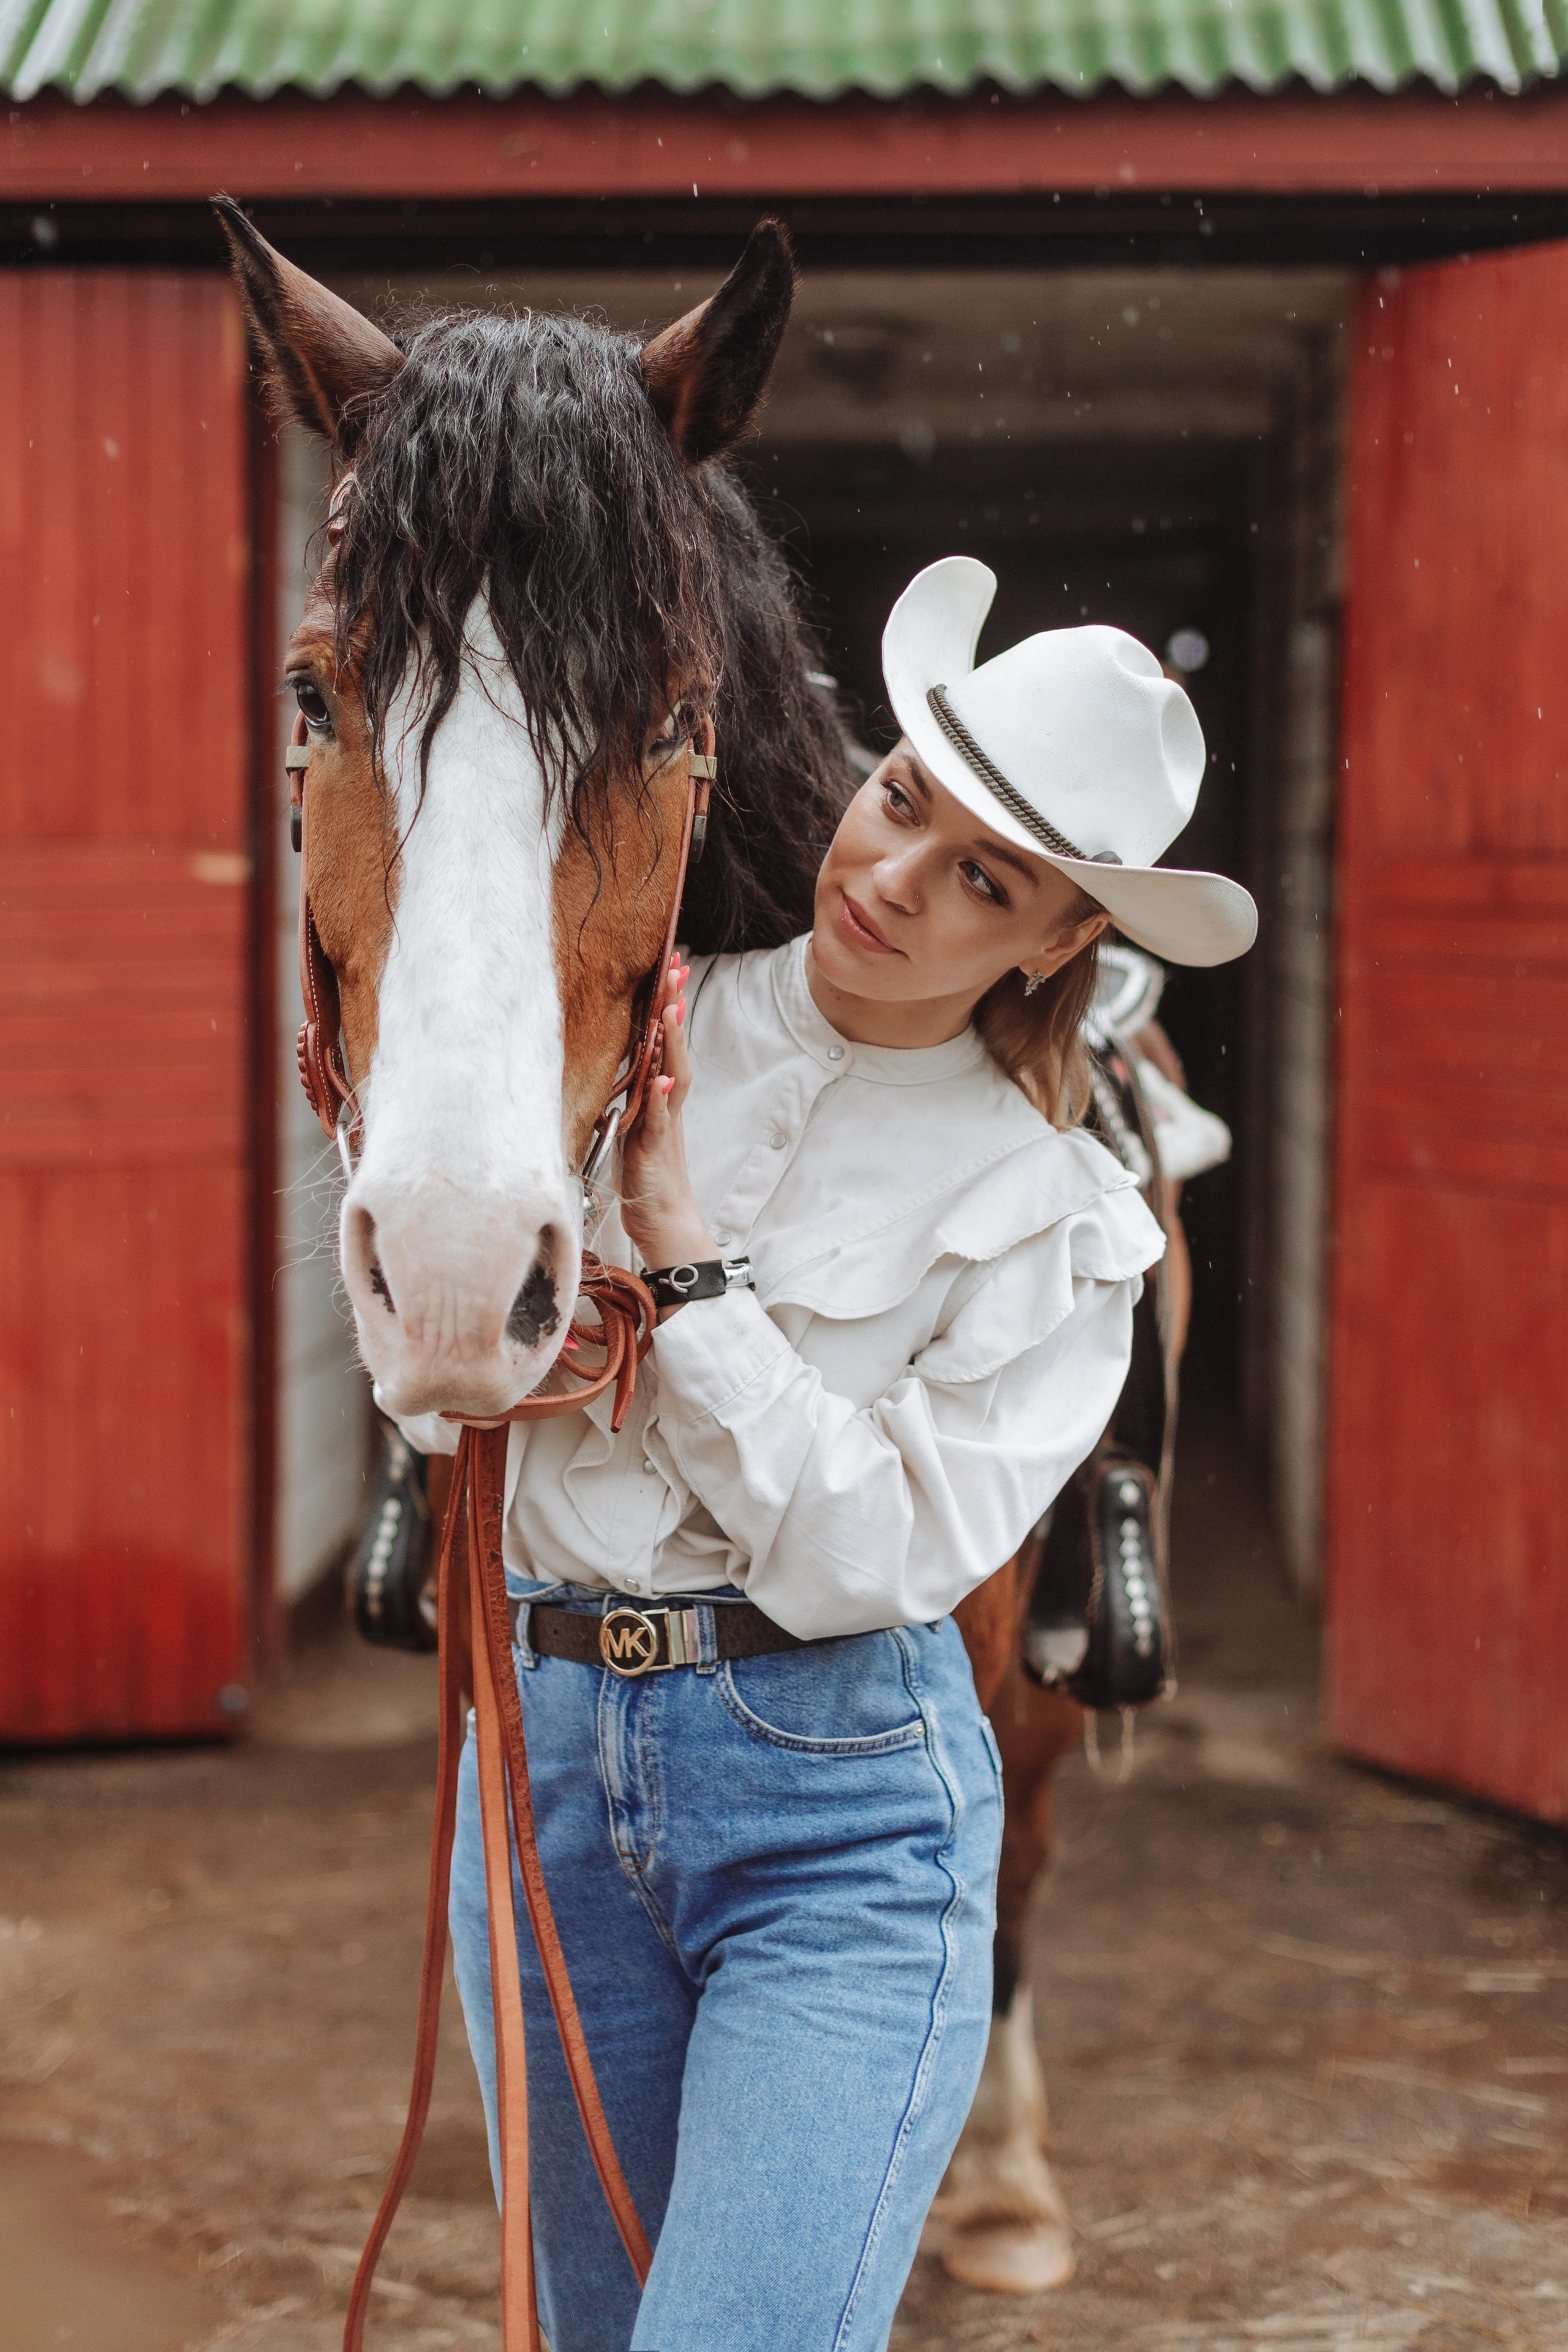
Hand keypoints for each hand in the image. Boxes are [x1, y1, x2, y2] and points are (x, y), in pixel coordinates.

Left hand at [619, 955, 715, 1280]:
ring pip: (673, 1076)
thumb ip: (634, 1103)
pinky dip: (661, 1098)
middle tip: (677, 965)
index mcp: (658, 1101)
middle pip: (675, 1048)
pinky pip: (660, 1121)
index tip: (669, 968)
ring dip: (674, 1042)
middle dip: (675, 1006)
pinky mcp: (655, 1153)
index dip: (667, 1007)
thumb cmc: (648, 1185)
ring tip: (672, 1007)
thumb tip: (629, 1073)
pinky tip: (662, 1077)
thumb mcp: (633, 1134)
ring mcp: (663, 1129)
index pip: (665, 1045)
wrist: (667, 1229)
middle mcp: (665, 1109)